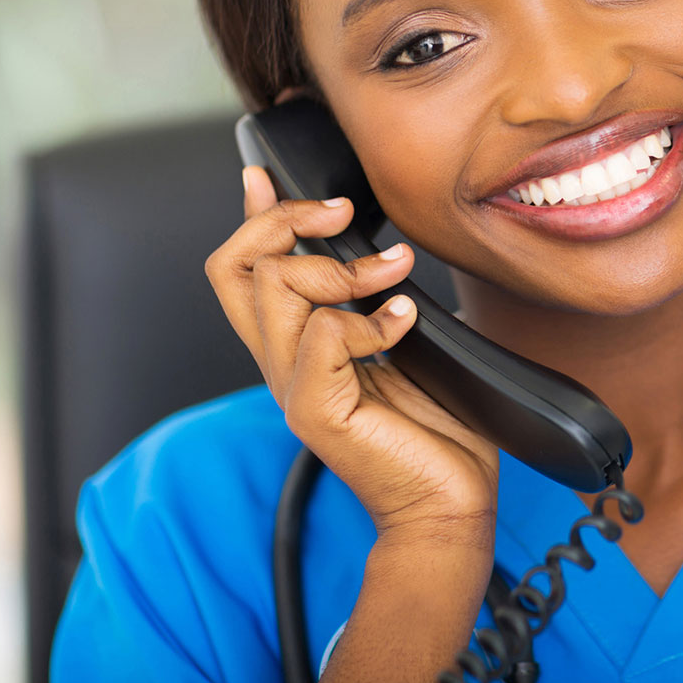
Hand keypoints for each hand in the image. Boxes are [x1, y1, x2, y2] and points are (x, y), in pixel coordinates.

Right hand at [205, 166, 499, 541]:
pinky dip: (371, 318)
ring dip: (343, 267)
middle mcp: (283, 365)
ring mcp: (296, 390)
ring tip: (394, 277)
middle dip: (285, 220)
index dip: (250, 217)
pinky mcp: (320, 412)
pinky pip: (323, 336)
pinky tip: (403, 324)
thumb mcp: (403, 346)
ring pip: (274, 288)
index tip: (266, 177)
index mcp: (296, 349)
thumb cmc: (438, 432)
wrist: (450, 506)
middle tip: (344, 214)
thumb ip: (376, 301)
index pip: (240, 271)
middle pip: (233, 267)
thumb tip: (385, 249)